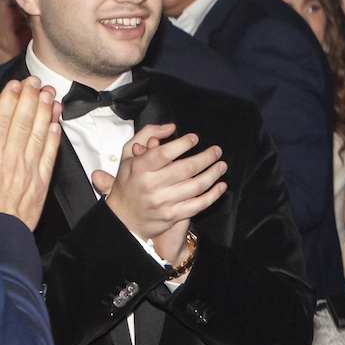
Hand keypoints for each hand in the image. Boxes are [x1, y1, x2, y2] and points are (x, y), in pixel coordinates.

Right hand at [0, 78, 60, 229]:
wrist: (0, 233)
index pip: (0, 124)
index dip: (7, 102)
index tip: (13, 86)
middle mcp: (9, 162)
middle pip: (20, 125)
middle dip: (28, 101)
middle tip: (34, 82)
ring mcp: (27, 172)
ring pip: (36, 136)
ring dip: (43, 113)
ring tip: (47, 95)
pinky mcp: (40, 183)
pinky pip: (48, 156)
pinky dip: (52, 138)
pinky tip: (55, 124)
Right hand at [98, 124, 225, 245]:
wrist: (123, 217)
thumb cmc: (129, 182)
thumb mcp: (129, 155)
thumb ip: (146, 135)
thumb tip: (170, 128)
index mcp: (139, 168)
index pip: (164, 153)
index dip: (183, 144)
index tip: (195, 138)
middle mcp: (151, 185)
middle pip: (186, 169)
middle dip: (206, 157)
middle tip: (216, 151)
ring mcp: (162, 202)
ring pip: (196, 186)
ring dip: (213, 174)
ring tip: (222, 165)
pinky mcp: (172, 215)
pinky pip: (198, 205)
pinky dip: (213, 195)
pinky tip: (221, 186)